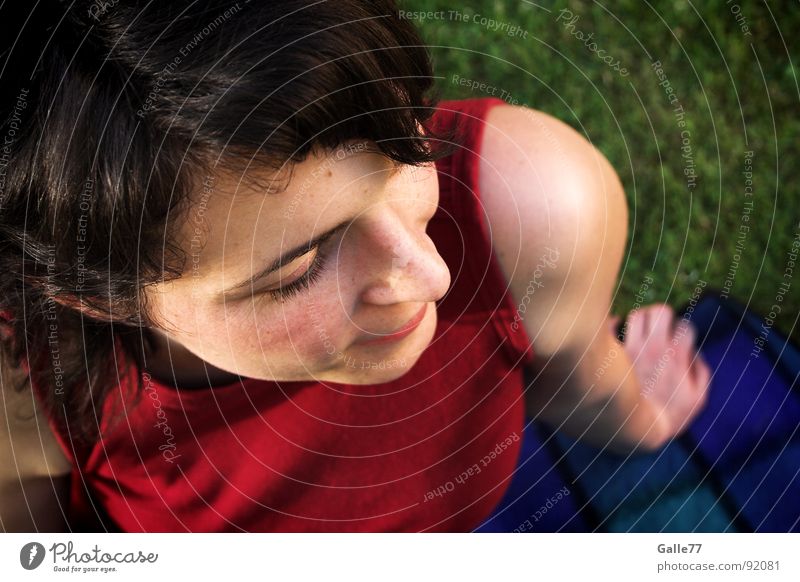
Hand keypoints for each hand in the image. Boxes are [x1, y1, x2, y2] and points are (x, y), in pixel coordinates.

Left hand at [610, 304, 711, 447]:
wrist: (633, 429)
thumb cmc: (668, 415)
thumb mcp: (698, 398)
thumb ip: (700, 371)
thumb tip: (693, 352)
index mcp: (677, 355)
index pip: (684, 325)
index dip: (682, 332)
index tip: (676, 343)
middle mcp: (654, 347)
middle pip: (659, 311)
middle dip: (660, 316)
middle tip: (657, 329)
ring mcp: (631, 348)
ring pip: (636, 315)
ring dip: (640, 320)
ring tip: (640, 332)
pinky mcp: (613, 353)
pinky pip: (612, 327)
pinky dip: (615, 326)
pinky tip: (617, 333)